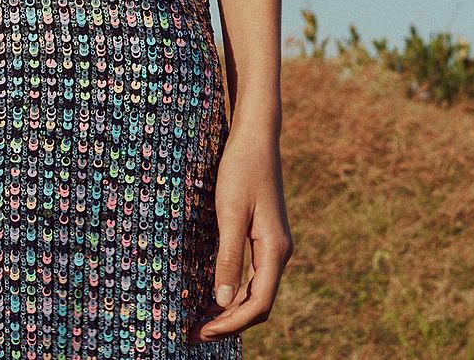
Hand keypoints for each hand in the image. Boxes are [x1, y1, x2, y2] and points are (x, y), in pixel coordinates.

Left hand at [196, 125, 289, 340]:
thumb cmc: (241, 170)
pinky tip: (213, 296)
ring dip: (232, 311)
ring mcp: (274, 245)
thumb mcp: (228, 213)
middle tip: (194, 334)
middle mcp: (280, 252)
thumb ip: (228, 258)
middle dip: (229, 324)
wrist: (256, 138)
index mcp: (275, 249)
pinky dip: (235, 294)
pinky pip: (254, 277)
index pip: (258, 304)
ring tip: (200, 322)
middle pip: (259, 304)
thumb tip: (223, 302)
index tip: (202, 332)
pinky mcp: (265, 238)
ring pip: (257, 292)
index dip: (231, 325)